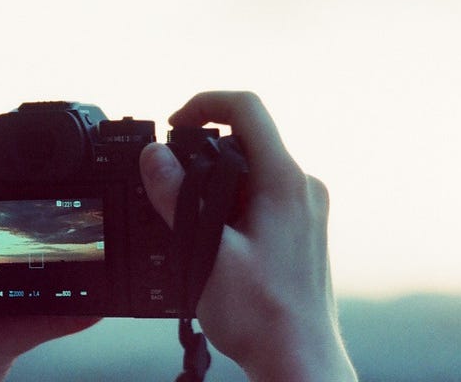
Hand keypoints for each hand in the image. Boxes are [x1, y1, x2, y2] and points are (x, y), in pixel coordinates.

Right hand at [140, 91, 356, 381]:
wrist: (298, 360)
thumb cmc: (262, 315)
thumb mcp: (205, 250)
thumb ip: (177, 198)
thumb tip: (155, 156)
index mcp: (285, 181)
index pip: (248, 108)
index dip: (204, 103)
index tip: (174, 124)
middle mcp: (303, 188)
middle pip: (247, 140)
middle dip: (203, 154)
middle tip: (171, 187)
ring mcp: (306, 210)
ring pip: (251, 173)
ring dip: (215, 186)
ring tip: (193, 229)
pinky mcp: (301, 231)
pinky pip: (261, 198)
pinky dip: (231, 206)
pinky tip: (216, 244)